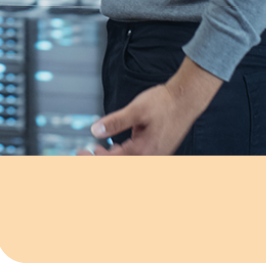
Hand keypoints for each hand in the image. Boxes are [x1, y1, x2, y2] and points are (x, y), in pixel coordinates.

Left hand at [76, 57, 221, 155]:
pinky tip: (115, 146)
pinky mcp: (156, 151)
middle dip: (100, 161)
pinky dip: (122, 154)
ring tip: (97, 149)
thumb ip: (115, 122)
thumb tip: (94, 131)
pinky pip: (136, 159)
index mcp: (143, 151)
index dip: (94, 160)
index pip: (113, 162)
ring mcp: (154, 156)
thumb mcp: (136, 109)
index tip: (79, 153)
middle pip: (119, 166)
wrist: (186, 99)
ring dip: (111, 158)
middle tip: (82, 153)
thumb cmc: (164, 103)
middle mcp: (150, 158)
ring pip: (127, 163)